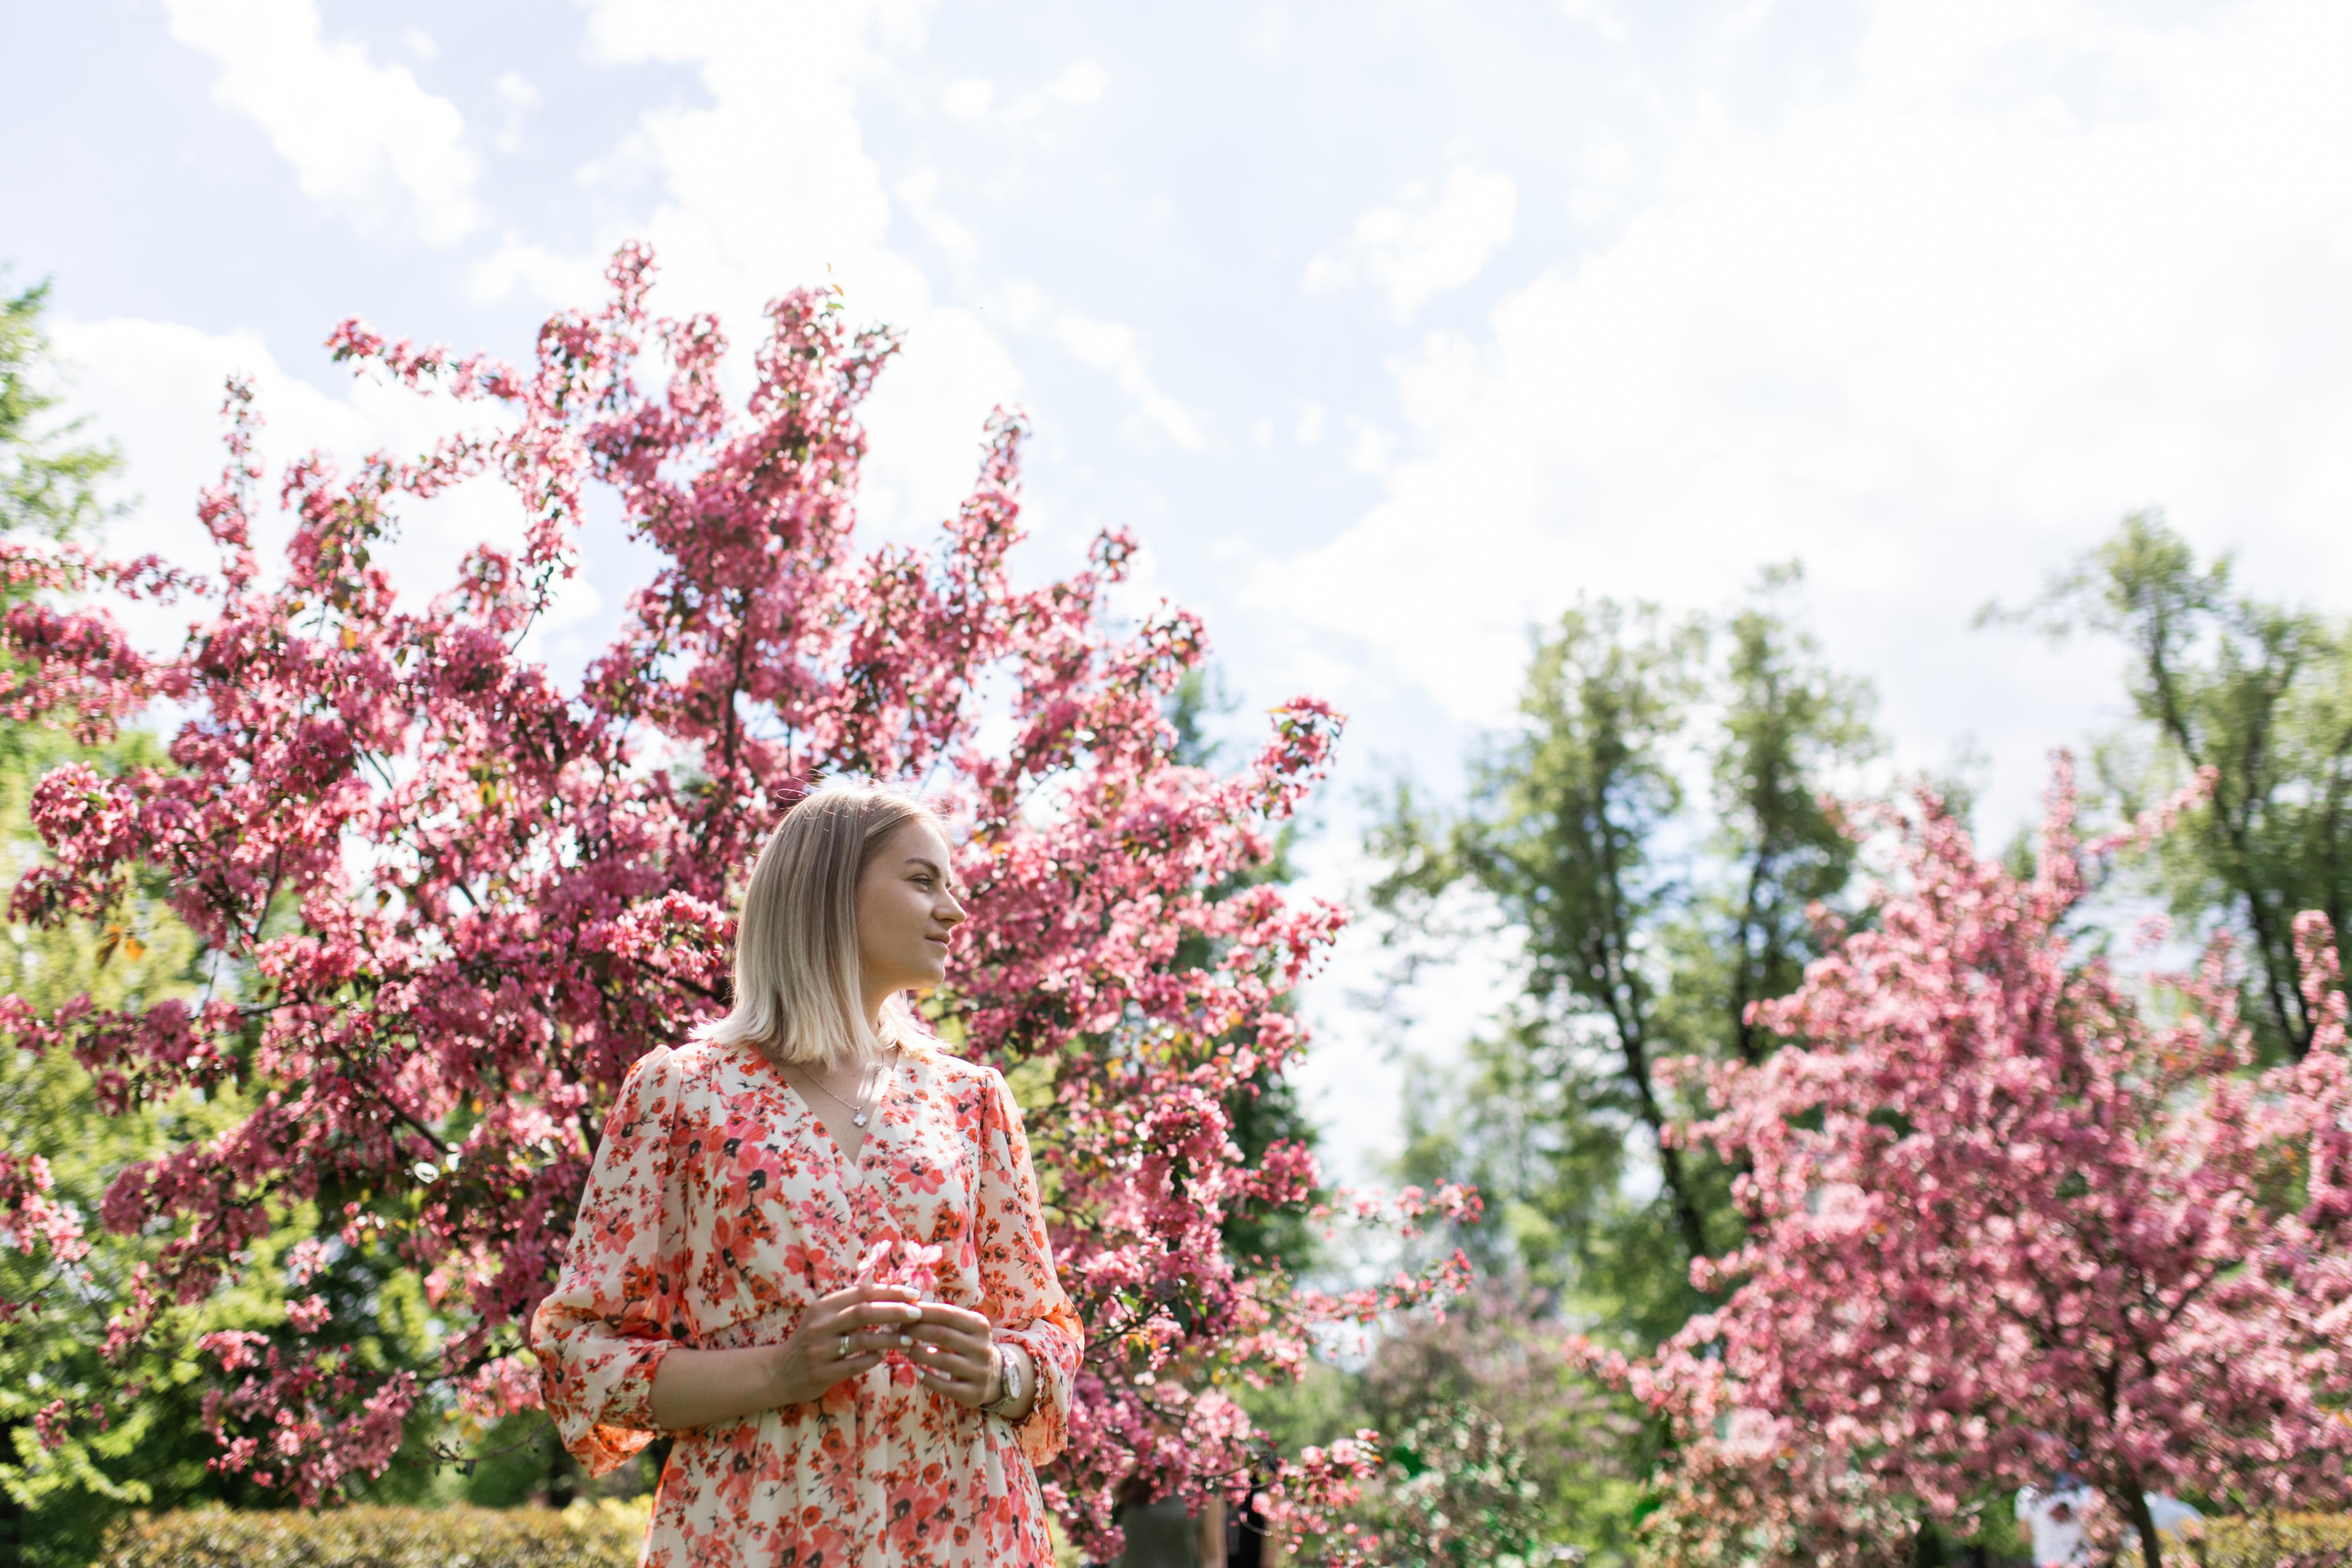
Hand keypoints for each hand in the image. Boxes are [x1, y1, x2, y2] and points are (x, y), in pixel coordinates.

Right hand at [765, 1281, 925, 1406]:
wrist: (778, 1372)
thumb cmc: (810, 1341)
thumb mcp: (823, 1317)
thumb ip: (849, 1306)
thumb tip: (891, 1293)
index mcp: (824, 1306)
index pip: (862, 1292)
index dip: (889, 1291)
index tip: (913, 1294)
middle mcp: (821, 1324)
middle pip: (864, 1312)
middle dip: (894, 1310)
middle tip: (918, 1313)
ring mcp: (821, 1349)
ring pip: (862, 1339)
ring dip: (890, 1337)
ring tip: (910, 1338)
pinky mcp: (822, 1372)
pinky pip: (855, 1364)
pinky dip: (873, 1358)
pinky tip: (884, 1355)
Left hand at [904, 1299, 1000, 1409]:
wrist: (994, 1377)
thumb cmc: (968, 1346)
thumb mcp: (964, 1328)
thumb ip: (942, 1318)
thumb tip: (909, 1305)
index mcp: (979, 1325)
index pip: (948, 1314)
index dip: (925, 1312)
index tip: (905, 1311)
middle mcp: (982, 1347)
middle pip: (943, 1335)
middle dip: (917, 1331)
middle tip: (898, 1330)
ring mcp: (980, 1371)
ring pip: (943, 1361)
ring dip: (918, 1354)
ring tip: (903, 1349)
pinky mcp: (974, 1393)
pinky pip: (945, 1386)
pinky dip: (928, 1378)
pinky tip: (916, 1371)